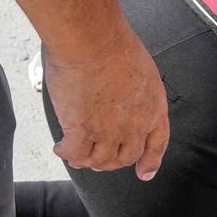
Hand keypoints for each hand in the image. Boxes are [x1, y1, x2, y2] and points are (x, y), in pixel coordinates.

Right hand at [44, 29, 169, 180]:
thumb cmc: (115, 46)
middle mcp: (135, 125)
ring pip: (99, 159)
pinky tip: (60, 148)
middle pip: (125, 157)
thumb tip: (121, 91)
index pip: (157, 144)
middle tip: (99, 163)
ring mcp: (108, 131)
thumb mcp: (141, 71)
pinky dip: (66, 154)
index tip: (144, 173)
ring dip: (87, 161)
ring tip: (76, 156)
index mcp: (153, 109)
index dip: (150, 162)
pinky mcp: (82, 130)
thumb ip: (134, 90)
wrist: (94, 42)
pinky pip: (74, 153)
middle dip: (112, 163)